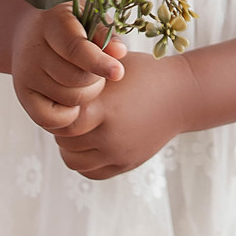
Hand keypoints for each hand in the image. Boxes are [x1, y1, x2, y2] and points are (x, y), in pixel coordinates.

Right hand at [10, 4, 127, 132]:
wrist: (31, 33)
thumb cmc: (70, 26)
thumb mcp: (89, 18)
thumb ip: (105, 35)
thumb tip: (119, 53)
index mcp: (52, 22)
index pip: (74, 48)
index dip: (98, 62)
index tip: (118, 72)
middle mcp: (33, 49)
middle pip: (75, 78)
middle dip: (97, 79)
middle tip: (101, 71)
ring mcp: (25, 74)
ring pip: (67, 99)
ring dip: (87, 95)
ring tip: (87, 81)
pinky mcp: (23, 95)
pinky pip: (49, 119)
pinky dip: (68, 116)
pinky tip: (75, 102)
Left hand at [52, 48, 192, 179]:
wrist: (180, 95)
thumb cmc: (144, 73)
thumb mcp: (114, 64)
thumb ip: (86, 69)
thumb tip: (54, 66)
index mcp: (104, 108)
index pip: (61, 119)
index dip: (57, 109)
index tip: (60, 99)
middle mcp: (109, 135)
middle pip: (64, 141)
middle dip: (61, 127)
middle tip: (67, 112)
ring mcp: (118, 153)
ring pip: (74, 161)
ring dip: (70, 146)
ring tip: (78, 128)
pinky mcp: (126, 164)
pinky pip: (92, 172)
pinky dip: (84, 161)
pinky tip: (88, 143)